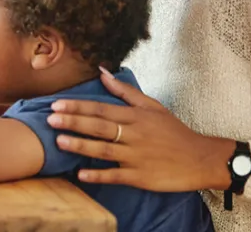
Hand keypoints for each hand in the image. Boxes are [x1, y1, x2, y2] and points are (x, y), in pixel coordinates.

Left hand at [47, 67, 236, 191]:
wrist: (200, 159)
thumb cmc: (174, 132)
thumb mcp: (153, 107)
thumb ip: (126, 92)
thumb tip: (103, 72)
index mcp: (136, 116)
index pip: (102, 109)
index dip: (78, 106)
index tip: (56, 104)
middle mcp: (135, 134)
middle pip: (100, 127)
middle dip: (73, 122)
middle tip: (50, 119)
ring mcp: (137, 157)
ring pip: (104, 150)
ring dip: (81, 146)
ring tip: (59, 142)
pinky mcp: (141, 177)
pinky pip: (116, 175)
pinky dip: (99, 175)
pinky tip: (81, 175)